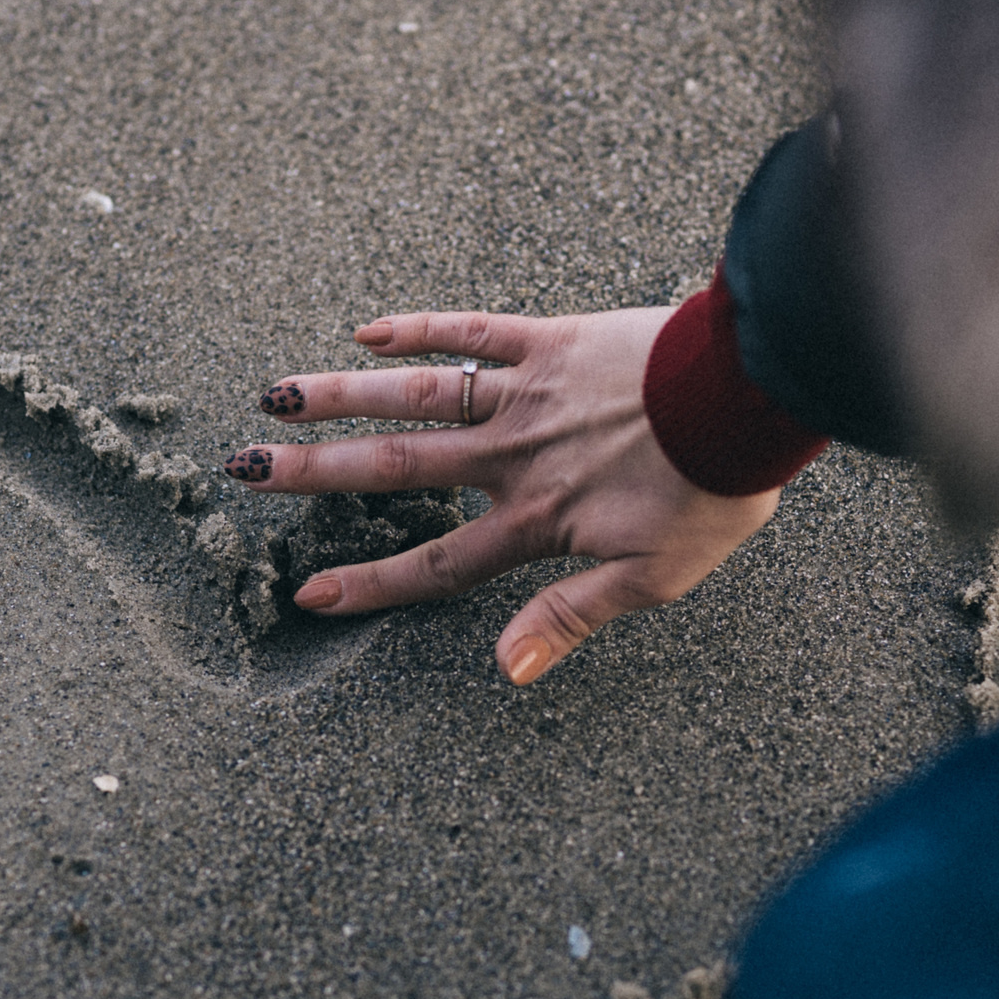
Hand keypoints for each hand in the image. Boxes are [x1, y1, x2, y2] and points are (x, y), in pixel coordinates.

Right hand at [232, 307, 780, 684]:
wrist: (751, 399)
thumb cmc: (713, 492)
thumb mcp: (653, 579)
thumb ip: (570, 619)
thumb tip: (504, 671)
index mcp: (535, 522)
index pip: (436, 564)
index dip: (370, 585)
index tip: (309, 593)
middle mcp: (512, 457)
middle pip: (396, 471)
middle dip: (316, 476)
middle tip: (247, 471)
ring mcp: (526, 393)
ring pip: (416, 396)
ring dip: (342, 396)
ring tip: (276, 397)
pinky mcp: (550, 339)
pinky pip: (472, 331)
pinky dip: (419, 328)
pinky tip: (367, 329)